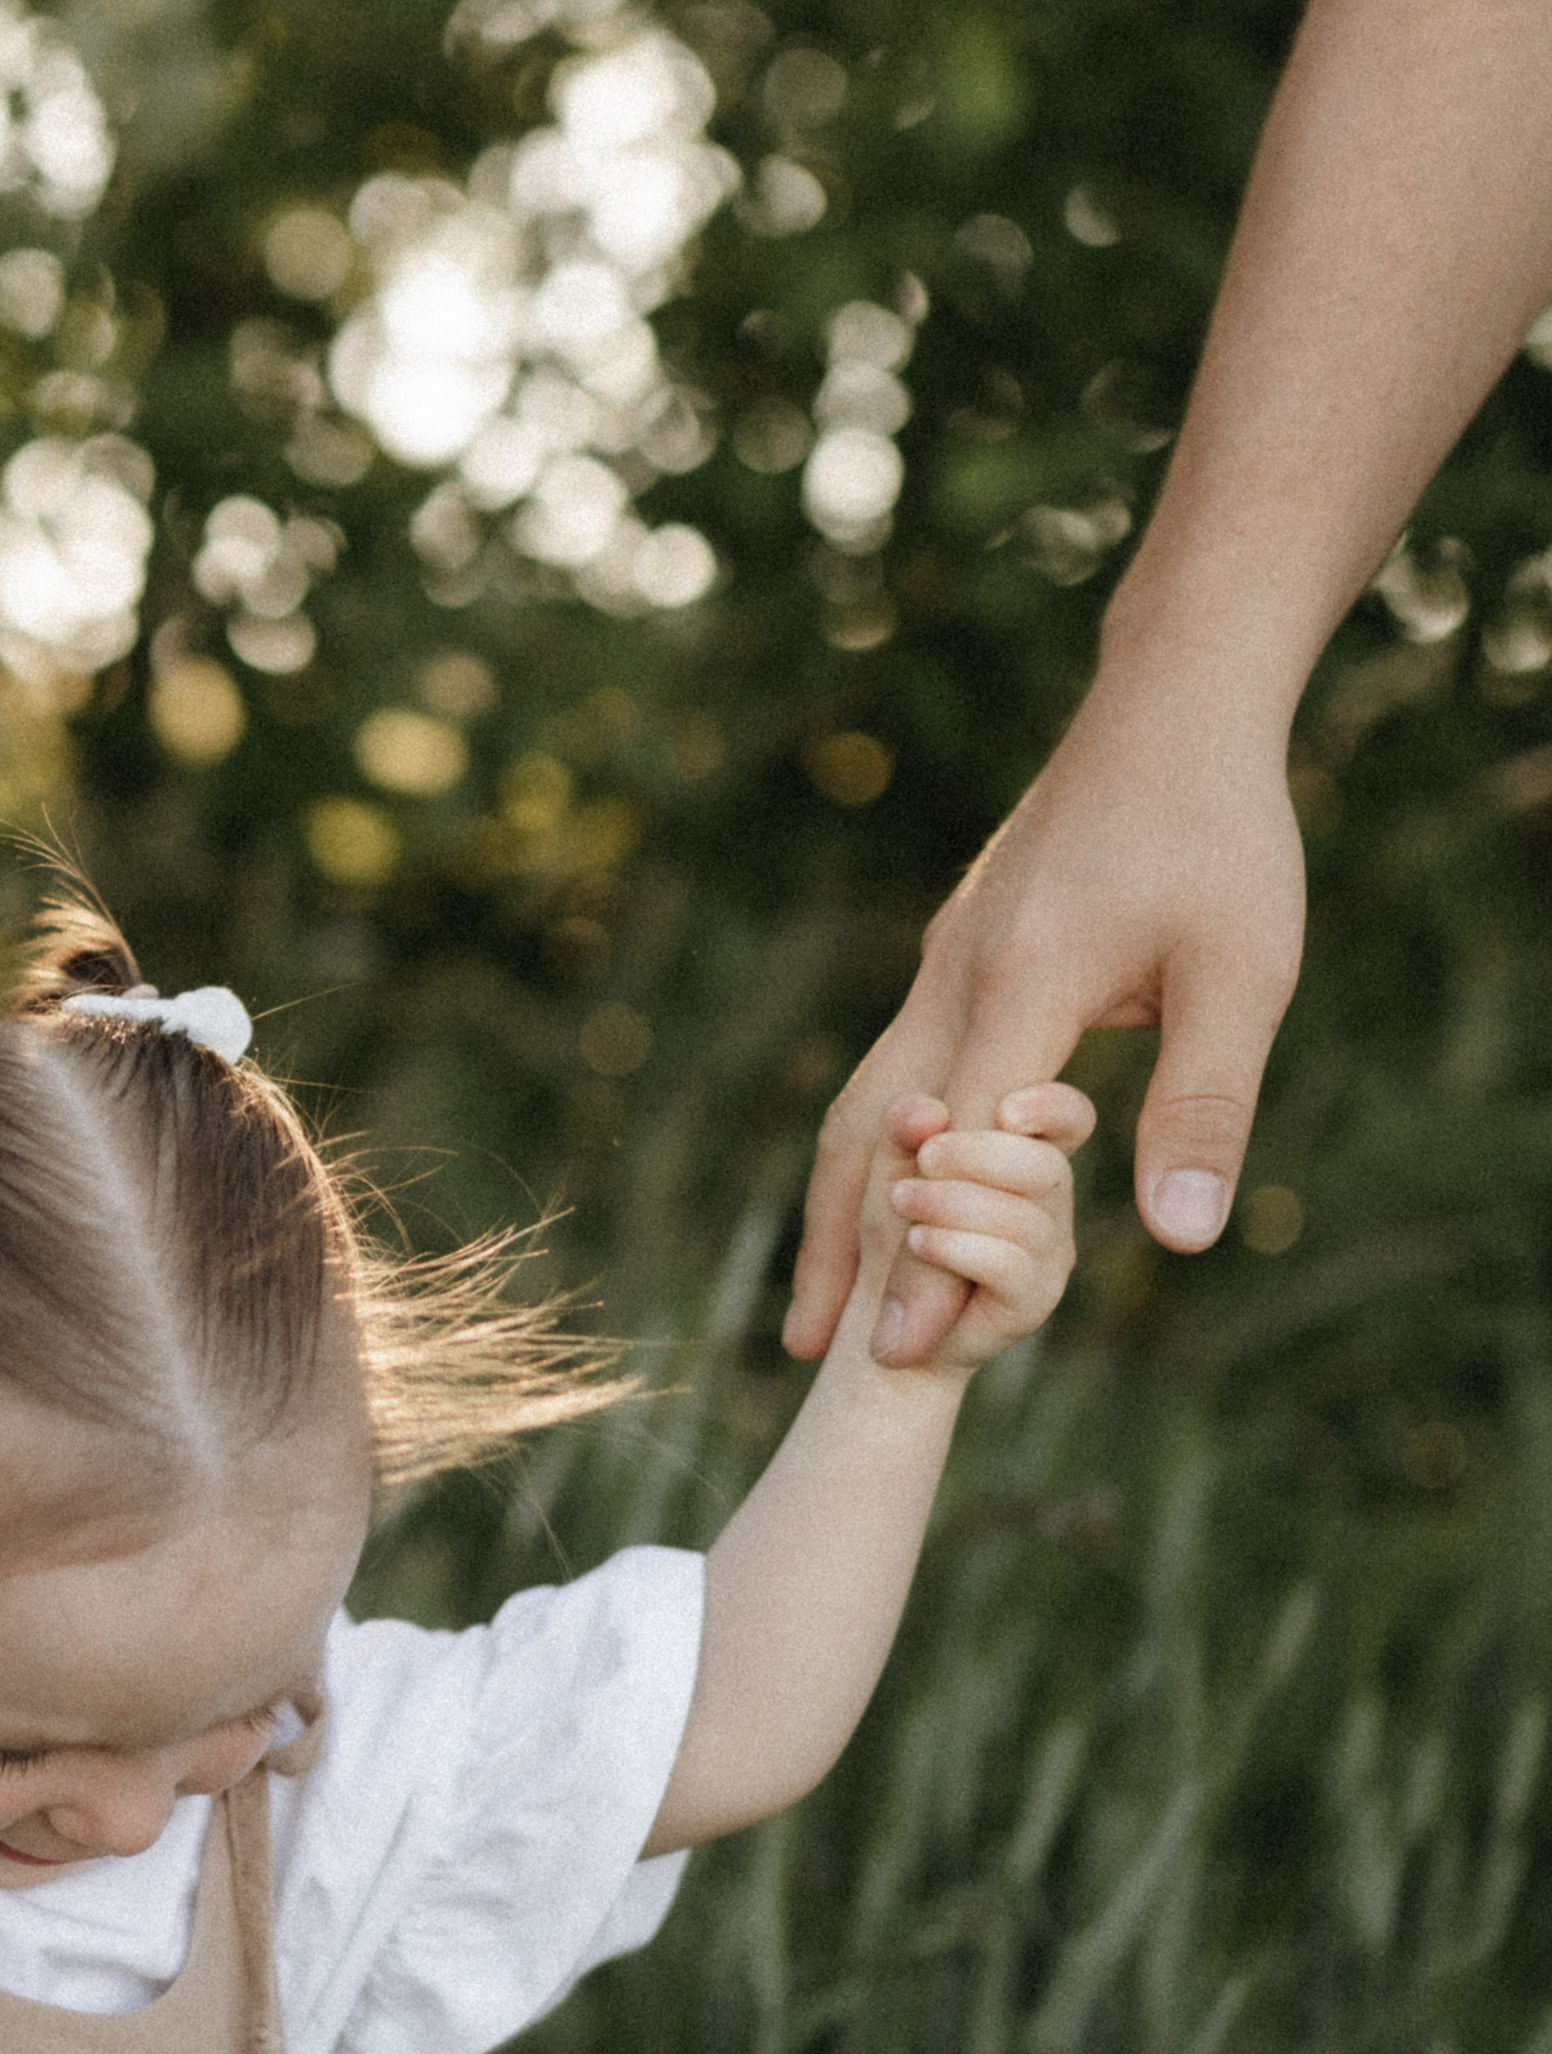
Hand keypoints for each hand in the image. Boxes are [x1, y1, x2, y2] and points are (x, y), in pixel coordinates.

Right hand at [786, 675, 1304, 1367]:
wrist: (1172, 703)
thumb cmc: (1221, 833)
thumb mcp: (1245, 974)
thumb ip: (1204, 1106)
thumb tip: (1178, 1240)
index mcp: (1021, 987)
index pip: (956, 1153)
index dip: (926, 1257)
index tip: (904, 1351)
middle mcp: (957, 978)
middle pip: (865, 1133)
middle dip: (833, 1247)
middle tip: (809, 1348)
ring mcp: (946, 962)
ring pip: (867, 1098)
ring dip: (841, 1201)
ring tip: (827, 1291)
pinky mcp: (959, 950)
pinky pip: (896, 1063)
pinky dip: (878, 1144)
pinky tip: (890, 1186)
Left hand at [855, 1083, 1094, 1377]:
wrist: (883, 1320)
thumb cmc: (893, 1228)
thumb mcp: (891, 1166)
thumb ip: (905, 1129)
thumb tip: (927, 1112)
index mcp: (1027, 1155)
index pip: (1071, 1119)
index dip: (1052, 1109)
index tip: (1005, 1111)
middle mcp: (1049, 1204)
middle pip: (1046, 1167)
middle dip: (979, 1156)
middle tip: (925, 1157)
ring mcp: (1048, 1254)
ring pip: (1026, 1219)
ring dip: (955, 1203)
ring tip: (902, 1201)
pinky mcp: (1033, 1301)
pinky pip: (1010, 1265)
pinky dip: (957, 1247)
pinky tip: (918, 1241)